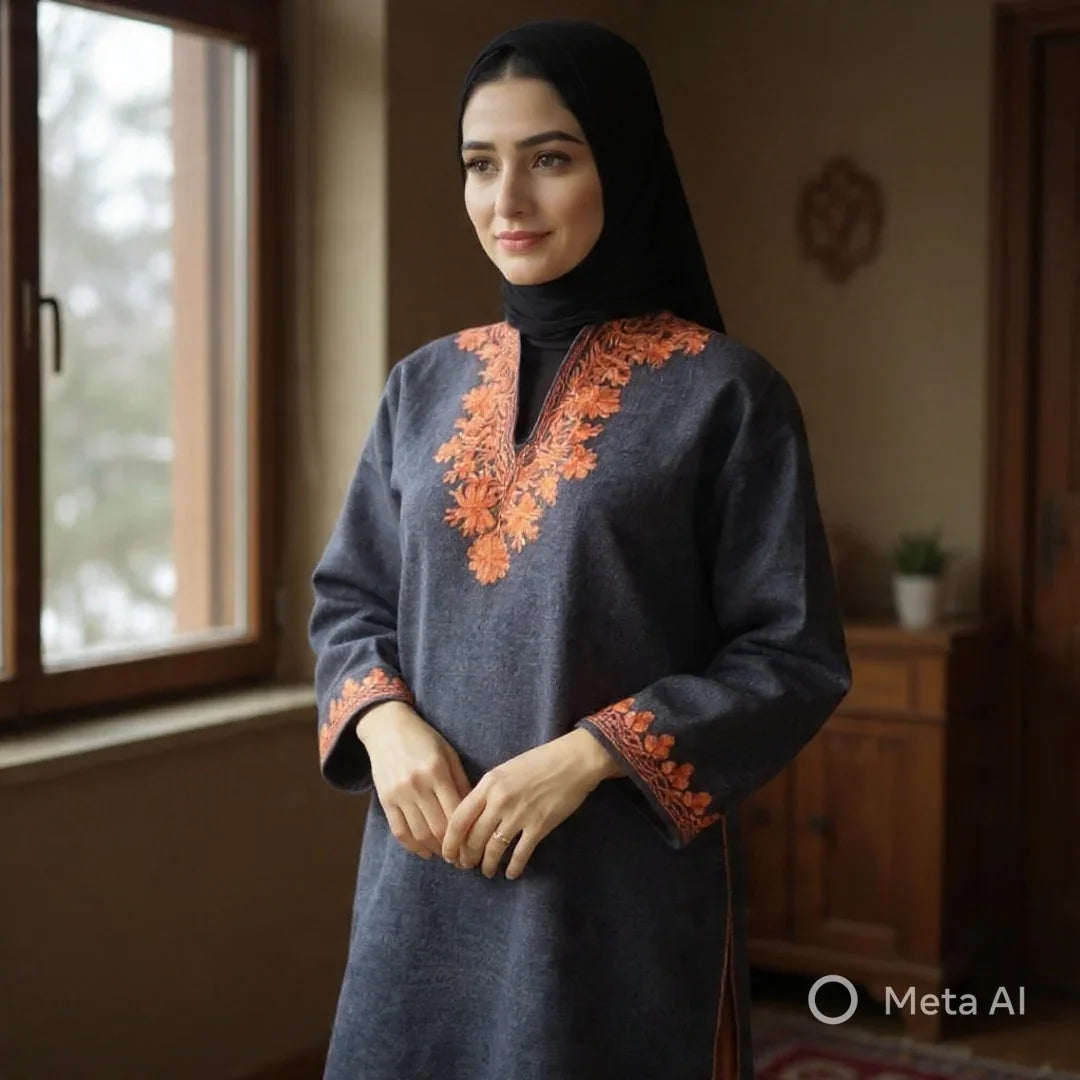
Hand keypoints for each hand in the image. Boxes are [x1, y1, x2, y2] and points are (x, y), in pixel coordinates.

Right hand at [358, 700, 472, 860]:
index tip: (477, 847)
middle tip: (465, 859)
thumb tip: (476, 813)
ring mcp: (399, 794)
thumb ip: (461, 782)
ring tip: (448, 856)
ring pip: (420, 834)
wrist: (386, 728)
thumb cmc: (424, 739)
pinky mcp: (385, 800)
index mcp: (437, 771)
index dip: (468, 835)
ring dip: (436, 850)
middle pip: (439, 828)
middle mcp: (417, 784)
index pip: (456, 813)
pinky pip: (399, 831)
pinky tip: (425, 852)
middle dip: (454, 848)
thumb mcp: (448, 754)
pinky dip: (413, 846)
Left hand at [441, 729, 618, 879]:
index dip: (450, 841)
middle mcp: (499, 801)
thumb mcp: (505, 770)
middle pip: (473, 838)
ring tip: (487, 871)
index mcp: (488, 784)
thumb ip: (487, 792)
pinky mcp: (539, 826)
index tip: (448, 854)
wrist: (573, 760)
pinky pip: (520, 854)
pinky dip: (514, 867)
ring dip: (488, 865)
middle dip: (467, 857)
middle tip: (467, 865)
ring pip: (494, 849)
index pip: (459, 819)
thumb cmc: (539, 761)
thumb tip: (472, 817)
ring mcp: (519, 814)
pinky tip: (511, 873)